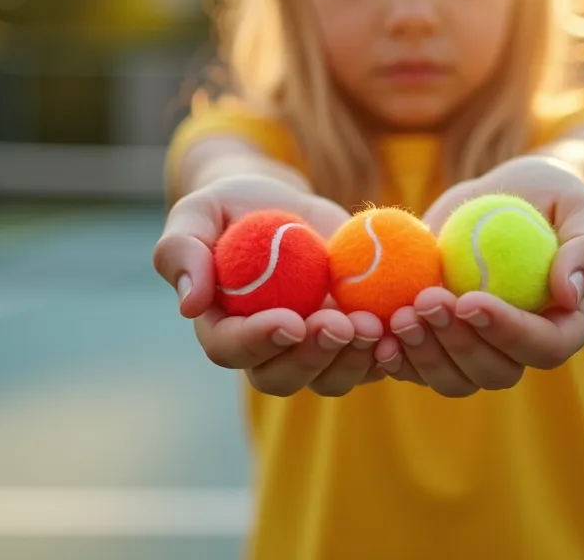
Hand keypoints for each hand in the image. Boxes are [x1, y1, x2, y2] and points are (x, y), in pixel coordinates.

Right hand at [152, 175, 392, 396]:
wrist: (283, 205)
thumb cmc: (232, 207)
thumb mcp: (200, 212)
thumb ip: (182, 250)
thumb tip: (189, 304)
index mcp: (222, 326)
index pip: (231, 349)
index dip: (259, 341)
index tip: (289, 321)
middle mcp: (264, 350)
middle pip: (281, 376)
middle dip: (312, 357)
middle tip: (339, 325)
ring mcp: (309, 350)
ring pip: (329, 378)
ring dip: (352, 360)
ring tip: (373, 327)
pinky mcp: (349, 339)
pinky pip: (368, 360)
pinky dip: (386, 351)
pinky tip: (402, 327)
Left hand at [383, 156, 583, 396]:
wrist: (506, 197)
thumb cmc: (554, 198)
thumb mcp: (581, 207)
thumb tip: (569, 296)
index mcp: (562, 327)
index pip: (542, 348)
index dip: (507, 332)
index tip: (471, 299)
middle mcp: (518, 349)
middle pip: (494, 372)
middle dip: (457, 344)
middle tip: (426, 303)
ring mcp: (476, 350)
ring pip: (452, 378)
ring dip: (424, 355)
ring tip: (400, 316)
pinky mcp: (438, 341)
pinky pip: (416, 365)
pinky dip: (396, 356)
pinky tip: (375, 333)